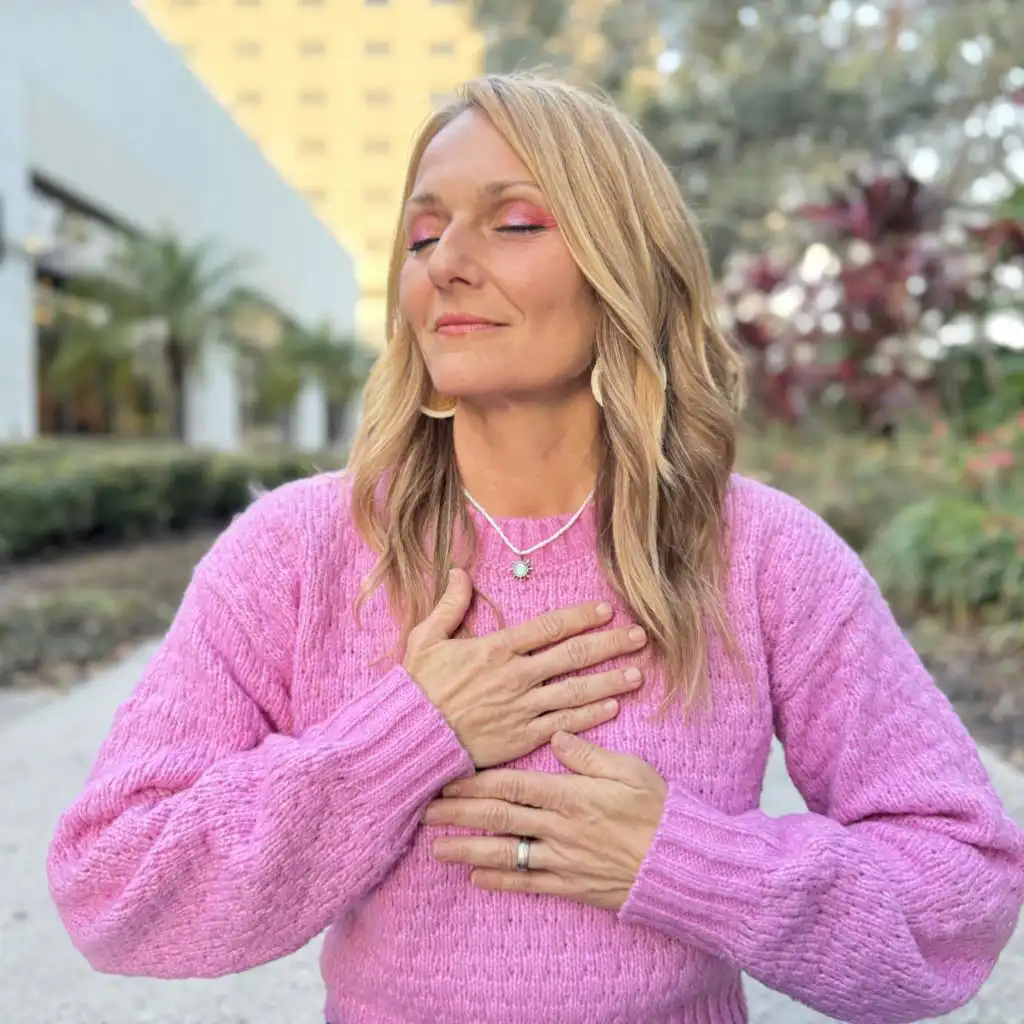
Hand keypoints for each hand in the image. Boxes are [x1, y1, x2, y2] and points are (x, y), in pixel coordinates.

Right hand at [403, 570, 646, 768]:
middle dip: (610, 644)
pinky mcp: (523, 737)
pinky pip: (565, 723)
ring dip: (610, 680)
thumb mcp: (425, 638)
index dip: (581, 616)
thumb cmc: (417, 688)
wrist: (412, 737)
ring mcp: (523, 708)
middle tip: (639, 636)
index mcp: (497, 648)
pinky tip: (613, 706)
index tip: (605, 610)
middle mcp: (517, 675)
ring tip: (637, 673)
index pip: (550, 626)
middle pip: (574, 655)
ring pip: (577, 690)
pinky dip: (591, 715)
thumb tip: (458, 572)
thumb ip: (449, 605)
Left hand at [422, 731, 667, 909]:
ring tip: (436, 847)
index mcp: (571, 796)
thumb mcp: (629, 770)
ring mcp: (563, 860)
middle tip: (424, 809)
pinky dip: (500, 881)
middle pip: (499, 818)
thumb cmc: (658, 809)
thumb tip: (556, 733)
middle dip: (459, 814)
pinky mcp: (571, 886)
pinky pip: (528, 884)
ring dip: (468, 849)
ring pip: (505, 854)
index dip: (476, 782)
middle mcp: (560, 829)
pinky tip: (475, 877)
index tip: (448, 777)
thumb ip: (588, 754)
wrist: (681, 864)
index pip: (513, 786)